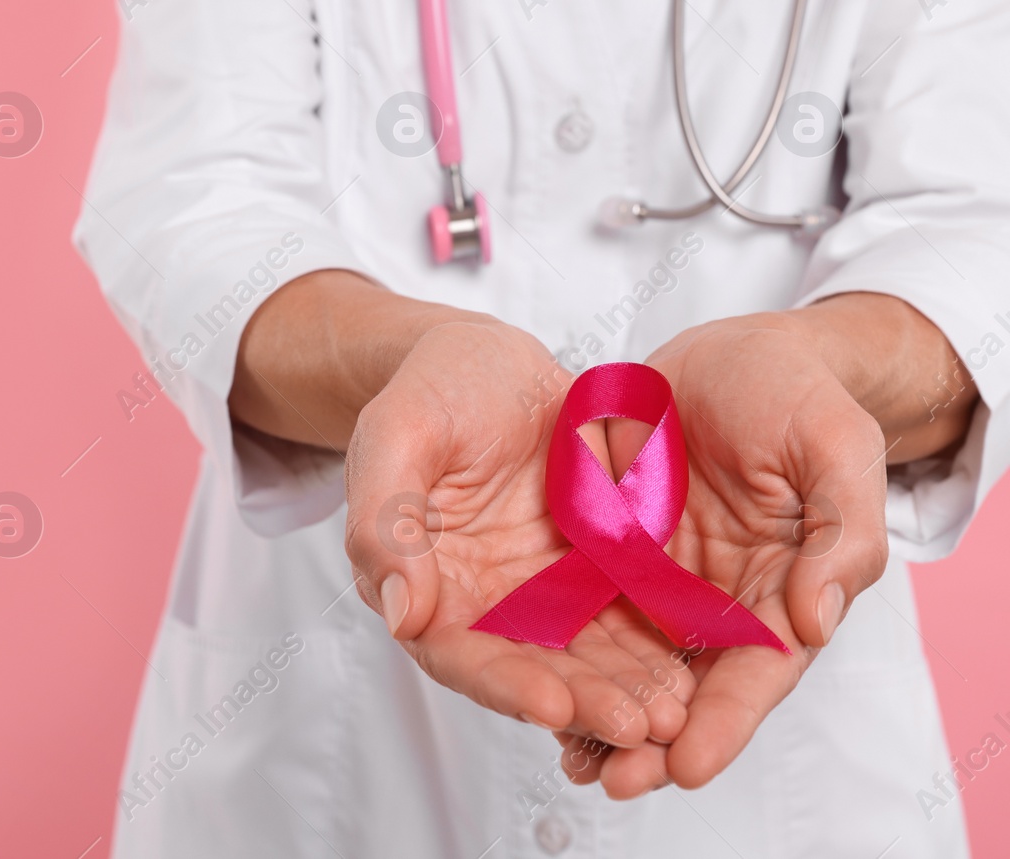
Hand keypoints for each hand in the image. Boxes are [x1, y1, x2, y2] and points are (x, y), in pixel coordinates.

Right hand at [343, 319, 698, 751]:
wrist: (489, 359)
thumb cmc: (430, 390)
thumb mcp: (396, 436)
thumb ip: (385, 520)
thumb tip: (399, 613)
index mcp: (425, 584)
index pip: (459, 653)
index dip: (503, 684)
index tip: (552, 704)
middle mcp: (485, 603)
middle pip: (533, 669)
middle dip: (587, 702)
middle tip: (640, 726)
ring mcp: (544, 590)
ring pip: (589, 655)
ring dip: (630, 689)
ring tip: (678, 712)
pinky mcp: (595, 568)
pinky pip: (629, 614)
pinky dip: (659, 644)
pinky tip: (698, 664)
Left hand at [557, 311, 892, 796]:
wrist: (730, 348)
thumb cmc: (799, 393)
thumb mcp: (836, 446)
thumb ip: (843, 531)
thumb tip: (818, 618)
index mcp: (784, 588)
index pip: (758, 673)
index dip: (725, 723)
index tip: (686, 765)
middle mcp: (717, 598)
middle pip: (686, 685)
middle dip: (650, 737)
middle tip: (610, 777)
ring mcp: (658, 577)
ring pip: (626, 660)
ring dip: (598, 708)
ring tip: (567, 754)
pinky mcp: (607, 548)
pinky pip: (579, 608)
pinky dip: (559, 649)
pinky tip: (526, 680)